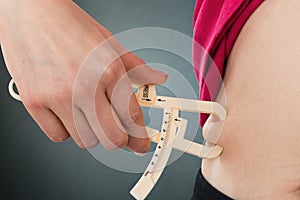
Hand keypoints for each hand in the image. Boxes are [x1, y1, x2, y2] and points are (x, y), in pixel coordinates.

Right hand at [1, 0, 166, 151]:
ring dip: (93, 134)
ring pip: (85, 141)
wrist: (31, 12)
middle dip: (119, 140)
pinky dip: (67, 131)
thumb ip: (136, 67)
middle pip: (112, 139)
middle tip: (119, 133)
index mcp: (109, 70)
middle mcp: (84, 86)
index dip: (140, 136)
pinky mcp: (35, 102)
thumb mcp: (111, 44)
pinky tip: (69, 115)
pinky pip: (58, 136)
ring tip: (91, 116)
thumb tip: (157, 78)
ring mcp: (58, 97)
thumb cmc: (69, 25)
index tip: (140, 143)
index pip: (132, 117)